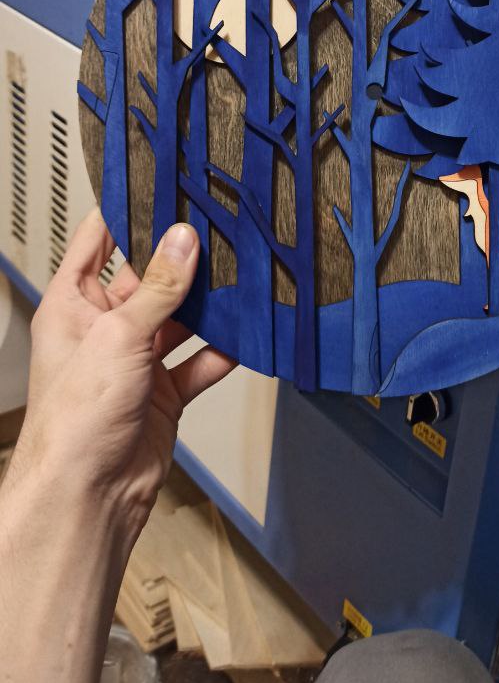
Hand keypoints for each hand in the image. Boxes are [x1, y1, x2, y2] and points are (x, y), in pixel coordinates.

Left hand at [12, 208, 234, 543]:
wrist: (88, 496)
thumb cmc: (72, 423)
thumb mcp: (117, 337)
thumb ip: (158, 288)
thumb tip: (182, 242)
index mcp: (72, 305)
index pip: (97, 241)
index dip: (125, 213)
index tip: (158, 186)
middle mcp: (103, 329)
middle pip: (148, 279)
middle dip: (181, 261)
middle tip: (215, 232)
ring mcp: (134, 361)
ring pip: (179, 320)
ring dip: (206, 307)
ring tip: (238, 279)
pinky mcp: (162, 392)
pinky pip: (199, 362)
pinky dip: (221, 352)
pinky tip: (243, 337)